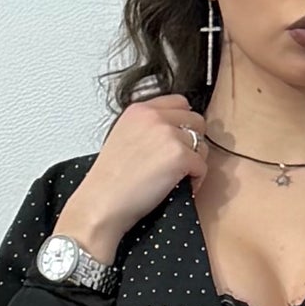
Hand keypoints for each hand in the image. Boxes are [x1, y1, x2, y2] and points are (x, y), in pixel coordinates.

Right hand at [55, 95, 210, 264]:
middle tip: (180, 163)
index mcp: (139, 110)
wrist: (102, 203)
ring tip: (178, 178)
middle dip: (193, 142)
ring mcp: (169, 135)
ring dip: (195, 162)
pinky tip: (179, 189)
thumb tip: (172, 133)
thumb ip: (146, 128)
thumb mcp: (122, 137)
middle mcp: (155, 116)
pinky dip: (196, 181)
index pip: (178, 102)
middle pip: (196, 120)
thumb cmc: (108, 181)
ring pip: (202, 144)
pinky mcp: (180, 156)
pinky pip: (202, 167)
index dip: (182, 123)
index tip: (178, 142)